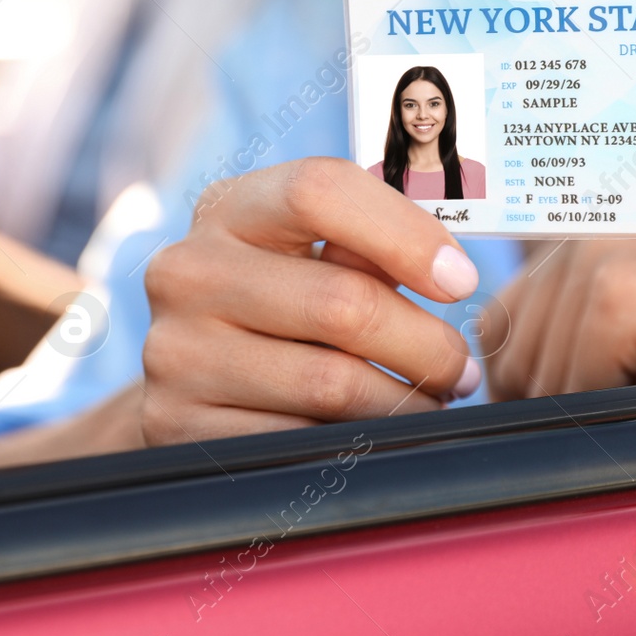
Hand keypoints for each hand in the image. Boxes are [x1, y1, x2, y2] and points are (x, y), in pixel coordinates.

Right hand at [140, 158, 484, 443]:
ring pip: (330, 384)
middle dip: (426, 345)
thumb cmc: (281, 298)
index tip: (460, 279)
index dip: (404, 234)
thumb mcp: (309, 252)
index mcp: (228, 208)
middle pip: (342, 302)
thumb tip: (448, 270)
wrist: (190, 372)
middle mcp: (188, 271)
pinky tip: (370, 434)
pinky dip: (352, 444)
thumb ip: (367, 246)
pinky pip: (297, 443)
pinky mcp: (177, 422)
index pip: (319, 190)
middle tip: (459, 369)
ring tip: (427, 402)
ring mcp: (175, 349)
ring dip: (401, 403)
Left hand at [484, 219, 635, 399]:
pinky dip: (613, 415)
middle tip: (632, 423)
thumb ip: (589, 349)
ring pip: (536, 379)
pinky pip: (575, 388)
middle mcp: (576, 239)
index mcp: (582, 240)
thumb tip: (519, 407)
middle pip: (509, 360)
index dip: (527, 384)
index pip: (499, 328)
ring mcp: (594, 259)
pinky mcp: (621, 294)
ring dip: (589, 415)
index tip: (579, 417)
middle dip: (551, 409)